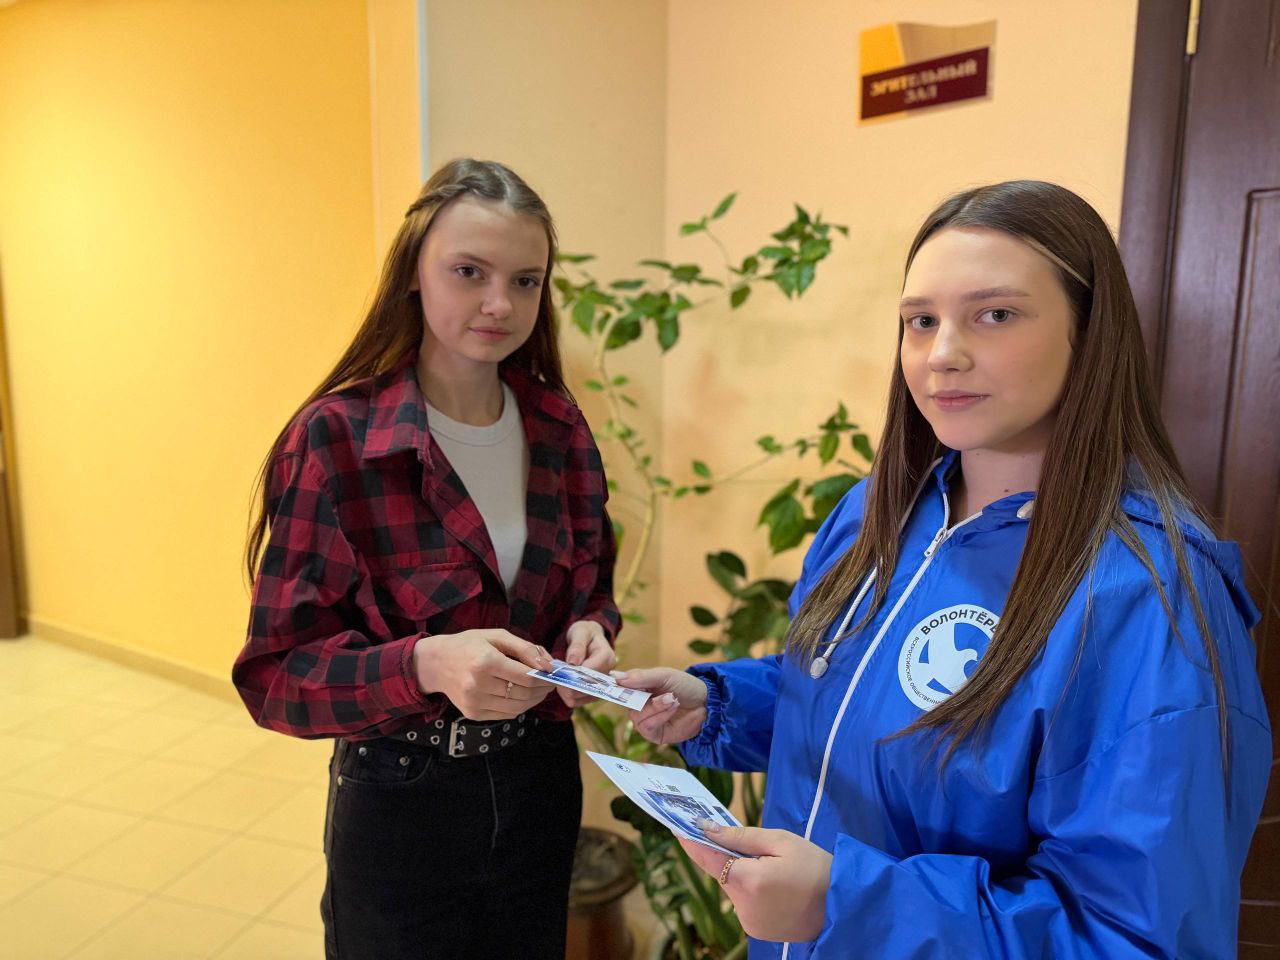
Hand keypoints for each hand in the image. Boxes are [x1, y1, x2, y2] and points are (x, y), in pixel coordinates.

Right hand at [413, 630, 553, 720]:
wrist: (435, 663)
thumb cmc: (469, 645)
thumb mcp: (497, 636)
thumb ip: (525, 649)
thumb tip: (548, 665)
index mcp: (486, 662)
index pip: (527, 677)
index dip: (546, 678)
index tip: (554, 674)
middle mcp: (478, 685)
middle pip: (524, 694)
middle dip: (543, 690)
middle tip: (549, 682)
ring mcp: (474, 702)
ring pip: (517, 708)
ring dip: (533, 700)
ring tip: (537, 689)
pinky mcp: (473, 714)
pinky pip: (506, 714)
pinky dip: (518, 706)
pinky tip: (520, 695)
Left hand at [557, 620, 616, 706]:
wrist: (589, 636)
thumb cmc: (585, 632)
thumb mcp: (580, 632)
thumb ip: (577, 646)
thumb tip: (573, 663)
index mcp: (606, 656)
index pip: (592, 672)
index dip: (576, 676)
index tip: (560, 676)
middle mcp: (608, 672)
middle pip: (590, 687)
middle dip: (572, 687)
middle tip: (556, 683)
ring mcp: (603, 683)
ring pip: (587, 697)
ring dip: (571, 694)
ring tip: (558, 686)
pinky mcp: (596, 689)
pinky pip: (584, 700)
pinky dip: (572, 697)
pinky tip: (562, 690)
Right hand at [614, 667, 708, 744]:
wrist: (706, 703)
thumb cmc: (685, 686)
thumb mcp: (664, 675)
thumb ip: (641, 677)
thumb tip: (616, 678)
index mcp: (638, 688)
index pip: (618, 688)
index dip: (613, 687)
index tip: (613, 684)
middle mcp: (638, 704)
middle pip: (625, 703)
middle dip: (643, 698)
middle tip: (664, 693)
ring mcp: (645, 720)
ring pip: (637, 716)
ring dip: (656, 707)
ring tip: (672, 699)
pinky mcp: (654, 734)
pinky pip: (647, 727)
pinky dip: (659, 716)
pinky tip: (672, 708)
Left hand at [677, 823, 831, 942]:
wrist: (843, 906)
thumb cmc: (816, 867)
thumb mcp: (781, 842)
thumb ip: (741, 837)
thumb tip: (707, 829)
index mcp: (748, 880)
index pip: (707, 858)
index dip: (691, 841)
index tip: (677, 826)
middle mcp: (743, 906)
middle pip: (724, 873)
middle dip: (734, 858)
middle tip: (760, 850)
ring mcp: (749, 922)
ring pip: (735, 888)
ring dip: (746, 876)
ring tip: (779, 872)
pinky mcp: (757, 931)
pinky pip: (746, 903)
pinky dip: (755, 892)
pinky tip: (779, 889)